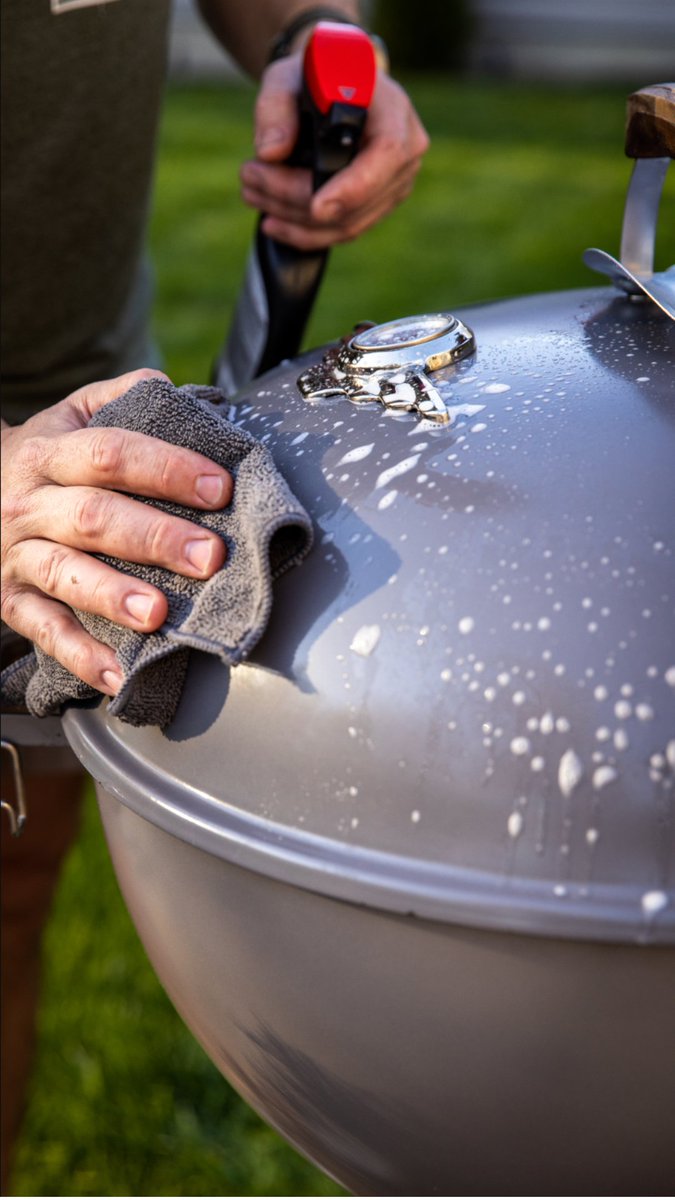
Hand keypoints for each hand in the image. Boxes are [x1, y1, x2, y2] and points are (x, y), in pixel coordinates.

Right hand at [1, 370, 231, 695]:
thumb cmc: (46, 458)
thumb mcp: (72, 414)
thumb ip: (124, 398)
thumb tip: (188, 395)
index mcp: (51, 453)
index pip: (111, 454)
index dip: (166, 468)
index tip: (218, 487)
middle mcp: (30, 504)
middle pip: (94, 517)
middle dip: (155, 537)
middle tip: (210, 556)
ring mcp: (18, 556)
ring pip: (64, 575)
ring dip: (113, 596)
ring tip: (157, 614)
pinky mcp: (11, 601)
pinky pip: (45, 631)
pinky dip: (82, 655)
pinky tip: (119, 675)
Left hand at [239, 54, 429, 250]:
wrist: (335, 86)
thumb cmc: (316, 77)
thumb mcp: (289, 76)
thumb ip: (275, 108)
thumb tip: (270, 152)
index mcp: (394, 113)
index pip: (386, 156)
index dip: (353, 187)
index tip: (315, 206)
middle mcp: (406, 154)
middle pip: (357, 200)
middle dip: (297, 199)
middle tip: (249, 178)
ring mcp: (395, 185)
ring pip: (348, 224)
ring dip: (294, 220)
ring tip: (252, 195)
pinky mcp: (378, 205)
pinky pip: (345, 231)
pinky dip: (305, 233)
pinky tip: (273, 222)